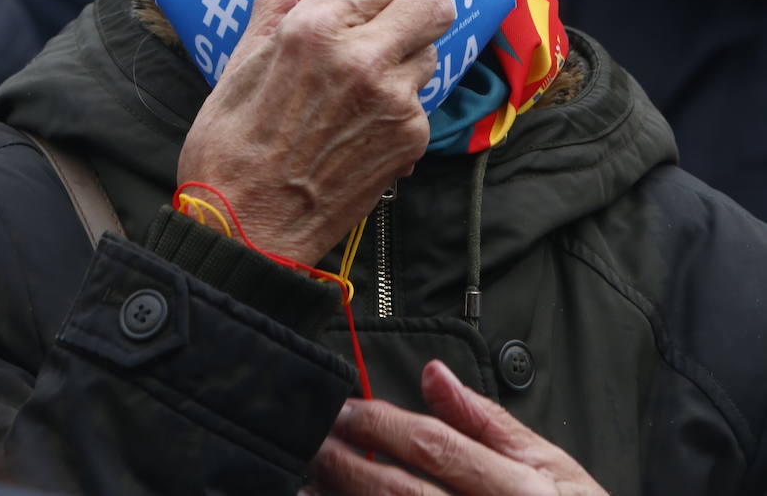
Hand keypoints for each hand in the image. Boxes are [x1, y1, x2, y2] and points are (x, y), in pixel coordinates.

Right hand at [176, 0, 449, 262]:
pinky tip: (360, 122)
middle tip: (384, 23)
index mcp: (316, 28)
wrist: (246, 226)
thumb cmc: (232, 140)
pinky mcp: (411, 138)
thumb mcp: (243, 52)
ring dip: (405, 56)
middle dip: (412, 5)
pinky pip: (422, 98)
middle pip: (434, 1)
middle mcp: (364, 58)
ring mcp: (395, 101)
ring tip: (362, 82)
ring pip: (431, 50)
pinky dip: (399, 103)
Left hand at [306, 360, 608, 494]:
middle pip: (401, 494)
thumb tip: (435, 373)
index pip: (434, 447)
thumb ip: (488, 421)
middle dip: (349, 464)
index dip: (382, 425)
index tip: (343, 408)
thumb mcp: (551, 464)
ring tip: (304, 486)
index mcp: (516, 490)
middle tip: (310, 440)